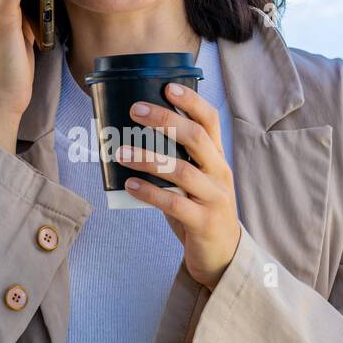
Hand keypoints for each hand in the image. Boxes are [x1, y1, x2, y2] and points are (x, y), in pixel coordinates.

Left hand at [113, 83, 241, 290]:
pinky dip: (150, 193)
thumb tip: (129, 140)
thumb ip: (174, 161)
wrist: (222, 256)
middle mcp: (219, 173)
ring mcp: (214, 198)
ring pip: (182, 171)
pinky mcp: (204, 222)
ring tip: (120, 151)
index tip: (167, 87)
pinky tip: (130, 185)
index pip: (209, 121)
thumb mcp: (194, 181)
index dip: (191, 102)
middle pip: (196, 138)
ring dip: (148, 158)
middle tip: (136, 111)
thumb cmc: (200, 211)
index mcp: (216, 158)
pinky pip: (175, 204)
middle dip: (165, 120)